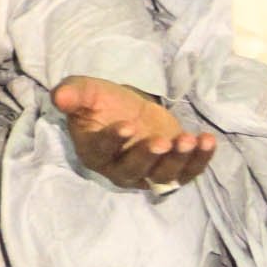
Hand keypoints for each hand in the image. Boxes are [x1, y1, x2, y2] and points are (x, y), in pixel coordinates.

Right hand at [52, 76, 217, 190]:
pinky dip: (200, 160)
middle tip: (163, 140)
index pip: (102, 151)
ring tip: (189, 139)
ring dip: (179, 160)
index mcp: (93, 152)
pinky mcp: (172, 170)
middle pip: (134, 170)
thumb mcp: (85, 91)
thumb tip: (59, 97)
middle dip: (149, 157)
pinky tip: (207, 141)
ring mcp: (148, 174)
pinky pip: (187, 172)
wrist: (127, 109)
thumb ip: (72, 94)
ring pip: (163, 175)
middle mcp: (119, 170)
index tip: (126, 125)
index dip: (113, 141)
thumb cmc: (102, 102)